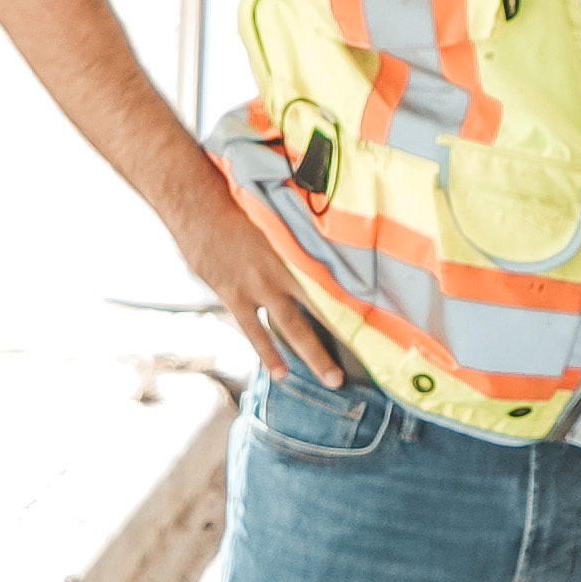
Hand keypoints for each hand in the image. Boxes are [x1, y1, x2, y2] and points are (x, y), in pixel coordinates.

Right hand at [149, 149, 349, 388]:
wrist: (197, 204)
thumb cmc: (238, 202)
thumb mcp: (275, 213)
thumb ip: (298, 233)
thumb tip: (323, 239)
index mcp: (297, 248)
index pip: (336, 279)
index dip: (359, 299)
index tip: (383, 317)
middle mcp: (283, 271)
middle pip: (321, 309)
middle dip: (344, 336)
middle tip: (368, 357)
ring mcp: (258, 286)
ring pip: (293, 327)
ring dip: (313, 355)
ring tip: (331, 379)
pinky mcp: (235, 296)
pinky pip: (255, 331)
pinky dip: (269, 353)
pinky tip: (281, 372)